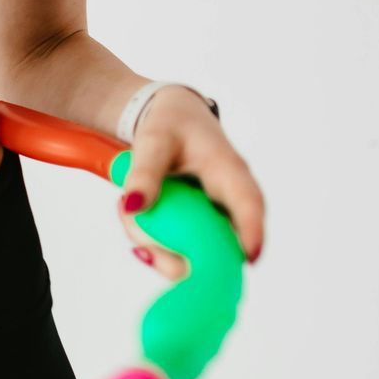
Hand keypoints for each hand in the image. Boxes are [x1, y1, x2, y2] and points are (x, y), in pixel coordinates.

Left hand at [117, 87, 264, 280]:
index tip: (249, 258)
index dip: (252, 233)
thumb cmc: (170, 126)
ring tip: (126, 207)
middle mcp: (230, 200)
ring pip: (193, 252)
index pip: (249, 204)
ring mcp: (215, 216)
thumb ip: (144, 172)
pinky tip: (131, 212)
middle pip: (221, 244)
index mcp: (229, 172)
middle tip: (141, 248)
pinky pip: (176, 246)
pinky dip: (149, 236)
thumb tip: (132, 206)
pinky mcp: (197, 226)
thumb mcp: (153, 141)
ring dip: (153, 241)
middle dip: (177, 255)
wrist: (171, 120)